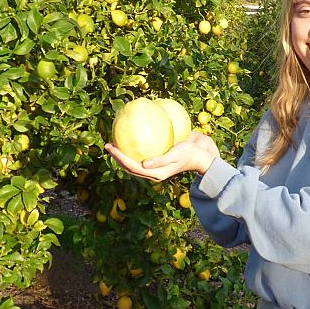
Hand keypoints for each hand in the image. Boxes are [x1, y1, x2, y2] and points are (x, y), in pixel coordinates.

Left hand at [105, 132, 219, 181]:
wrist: (201, 154)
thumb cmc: (189, 153)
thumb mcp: (176, 155)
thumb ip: (160, 160)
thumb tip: (143, 164)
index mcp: (155, 173)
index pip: (131, 166)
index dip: (119, 157)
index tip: (110, 146)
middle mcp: (152, 171)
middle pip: (129, 166)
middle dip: (117, 156)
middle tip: (108, 144)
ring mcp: (154, 166)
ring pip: (133, 162)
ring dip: (123, 153)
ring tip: (115, 141)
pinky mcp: (157, 159)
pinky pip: (141, 154)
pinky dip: (133, 147)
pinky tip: (131, 136)